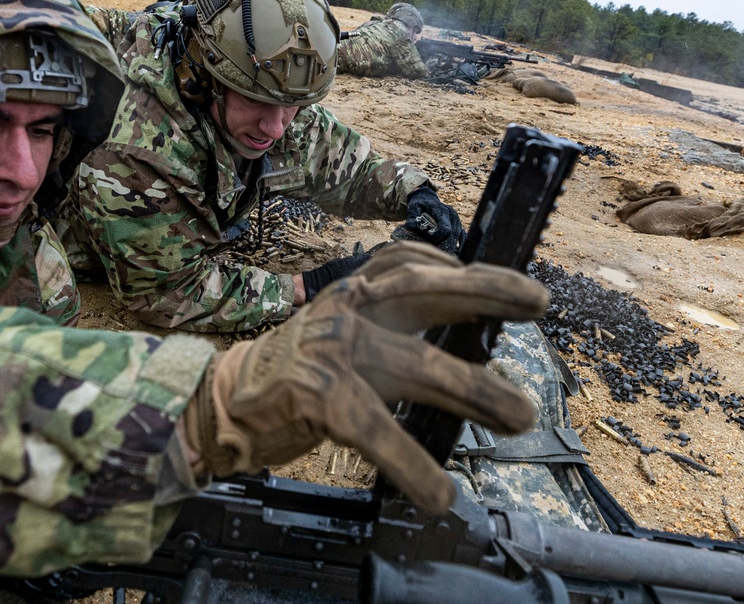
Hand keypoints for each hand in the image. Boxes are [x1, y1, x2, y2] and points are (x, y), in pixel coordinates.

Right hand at [183, 241, 547, 514]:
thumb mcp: (339, 336)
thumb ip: (392, 334)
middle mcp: (344, 313)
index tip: (511, 282)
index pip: (407, 265)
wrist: (221, 403)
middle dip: (483, 292)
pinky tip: (438, 493)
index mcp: (349, 297)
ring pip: (414, 364)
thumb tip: (470, 353)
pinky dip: (411, 464)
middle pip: (420, 292)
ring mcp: (331, 352)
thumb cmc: (291, 373)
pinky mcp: (316, 396)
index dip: (462, 269)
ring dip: (472, 387)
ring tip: (518, 414)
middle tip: (538, 303)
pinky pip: (376, 433)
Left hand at [392, 186, 465, 253]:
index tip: (428, 242)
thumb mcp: (413, 209)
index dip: (438, 238)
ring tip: (444, 256)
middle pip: (453, 234)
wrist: (426, 199)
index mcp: (441, 210)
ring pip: (458, 236)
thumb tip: (412, 226)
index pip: (445, 229)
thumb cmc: (419, 205)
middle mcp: (451, 214)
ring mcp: (456, 219)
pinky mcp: (458, 224)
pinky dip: (459, 244)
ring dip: (452, 247)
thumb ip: (413, 218)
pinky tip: (455, 252)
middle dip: (445, 246)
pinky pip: (462, 235)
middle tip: (437, 255)